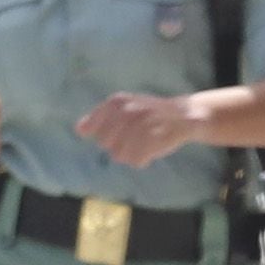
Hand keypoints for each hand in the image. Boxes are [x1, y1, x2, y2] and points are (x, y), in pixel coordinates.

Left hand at [77, 90, 207, 169]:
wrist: (185, 115)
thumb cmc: (149, 114)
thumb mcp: (124, 107)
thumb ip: (100, 117)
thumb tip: (79, 129)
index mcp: (117, 102)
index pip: (91, 127)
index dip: (102, 134)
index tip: (119, 132)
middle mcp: (127, 111)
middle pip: (104, 144)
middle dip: (118, 145)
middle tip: (136, 137)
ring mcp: (141, 125)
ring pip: (118, 155)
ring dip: (131, 154)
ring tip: (144, 144)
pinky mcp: (154, 139)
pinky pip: (136, 161)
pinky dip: (143, 160)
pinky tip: (151, 151)